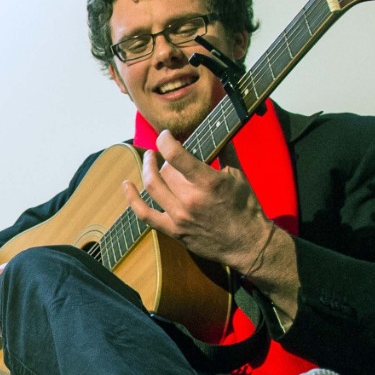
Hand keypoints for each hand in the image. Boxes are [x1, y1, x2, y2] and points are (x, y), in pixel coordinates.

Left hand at [122, 130, 275, 272]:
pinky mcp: (173, 230)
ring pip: (153, 186)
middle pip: (165, 170)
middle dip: (166, 159)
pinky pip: (144, 214)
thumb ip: (226, 152)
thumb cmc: (246, 209)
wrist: (247, 244)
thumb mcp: (240, 176)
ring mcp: (179, 217)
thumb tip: (218, 130)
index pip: (176, 155)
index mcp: (208, 183)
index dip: (165, 140)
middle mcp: (190, 199)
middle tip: (171, 155)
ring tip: (149, 159)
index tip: (165, 135)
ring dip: (148, 169)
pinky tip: (127, 185)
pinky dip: (132, 199)